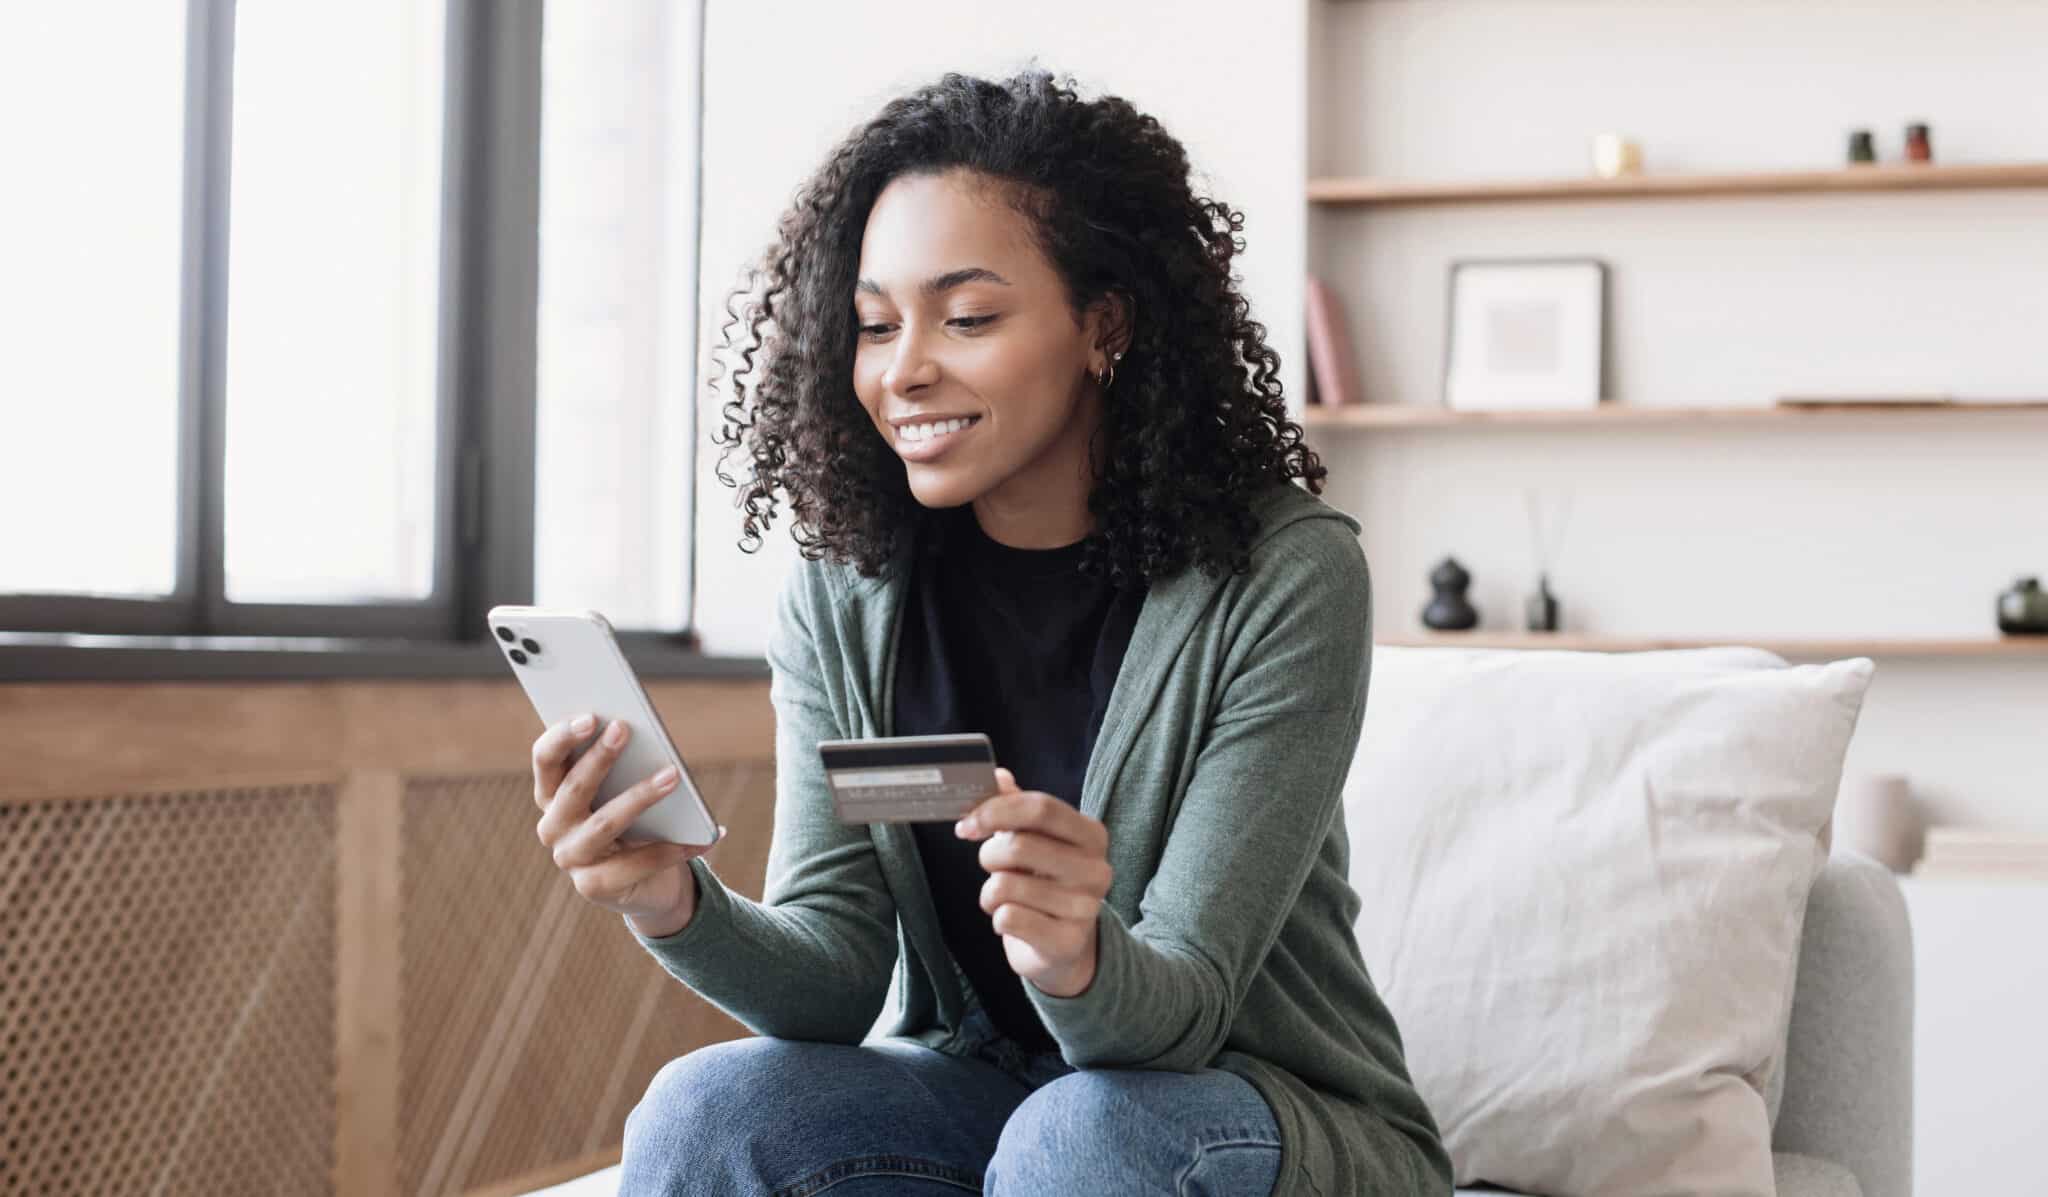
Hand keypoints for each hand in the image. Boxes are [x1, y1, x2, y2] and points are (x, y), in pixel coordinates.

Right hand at [531, 714, 724, 937]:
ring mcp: (570, 859)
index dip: (562, 737)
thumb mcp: (626, 790)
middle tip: (624, 729)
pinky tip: (704, 836)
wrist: (648, 884)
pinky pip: (637, 863)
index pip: (546, 760)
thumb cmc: (636, 823)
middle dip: (599, 757)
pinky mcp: (593, 887)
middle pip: (572, 788)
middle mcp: (552, 827)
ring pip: (604, 823)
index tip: (590, 716)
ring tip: (673, 776)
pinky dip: (673, 848)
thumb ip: (625, 766)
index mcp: (552, 795)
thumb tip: (646, 734)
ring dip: (641, 796)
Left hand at [955, 767, 1111, 998]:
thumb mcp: (1035, 840)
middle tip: (991, 866)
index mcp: (1091, 835)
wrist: (1063, 947)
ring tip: (1004, 898)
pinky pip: (1008, 919)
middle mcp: (1096, 869)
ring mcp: (1086, 908)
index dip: (996, 811)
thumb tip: (996, 775)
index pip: (1041, 807)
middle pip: (1019, 845)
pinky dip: (998, 919)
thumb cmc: (1044, 883)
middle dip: (989, 856)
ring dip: (990, 893)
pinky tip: (1013, 921)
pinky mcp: (1067, 942)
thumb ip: (1016, 806)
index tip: (966, 824)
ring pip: (1006, 886)